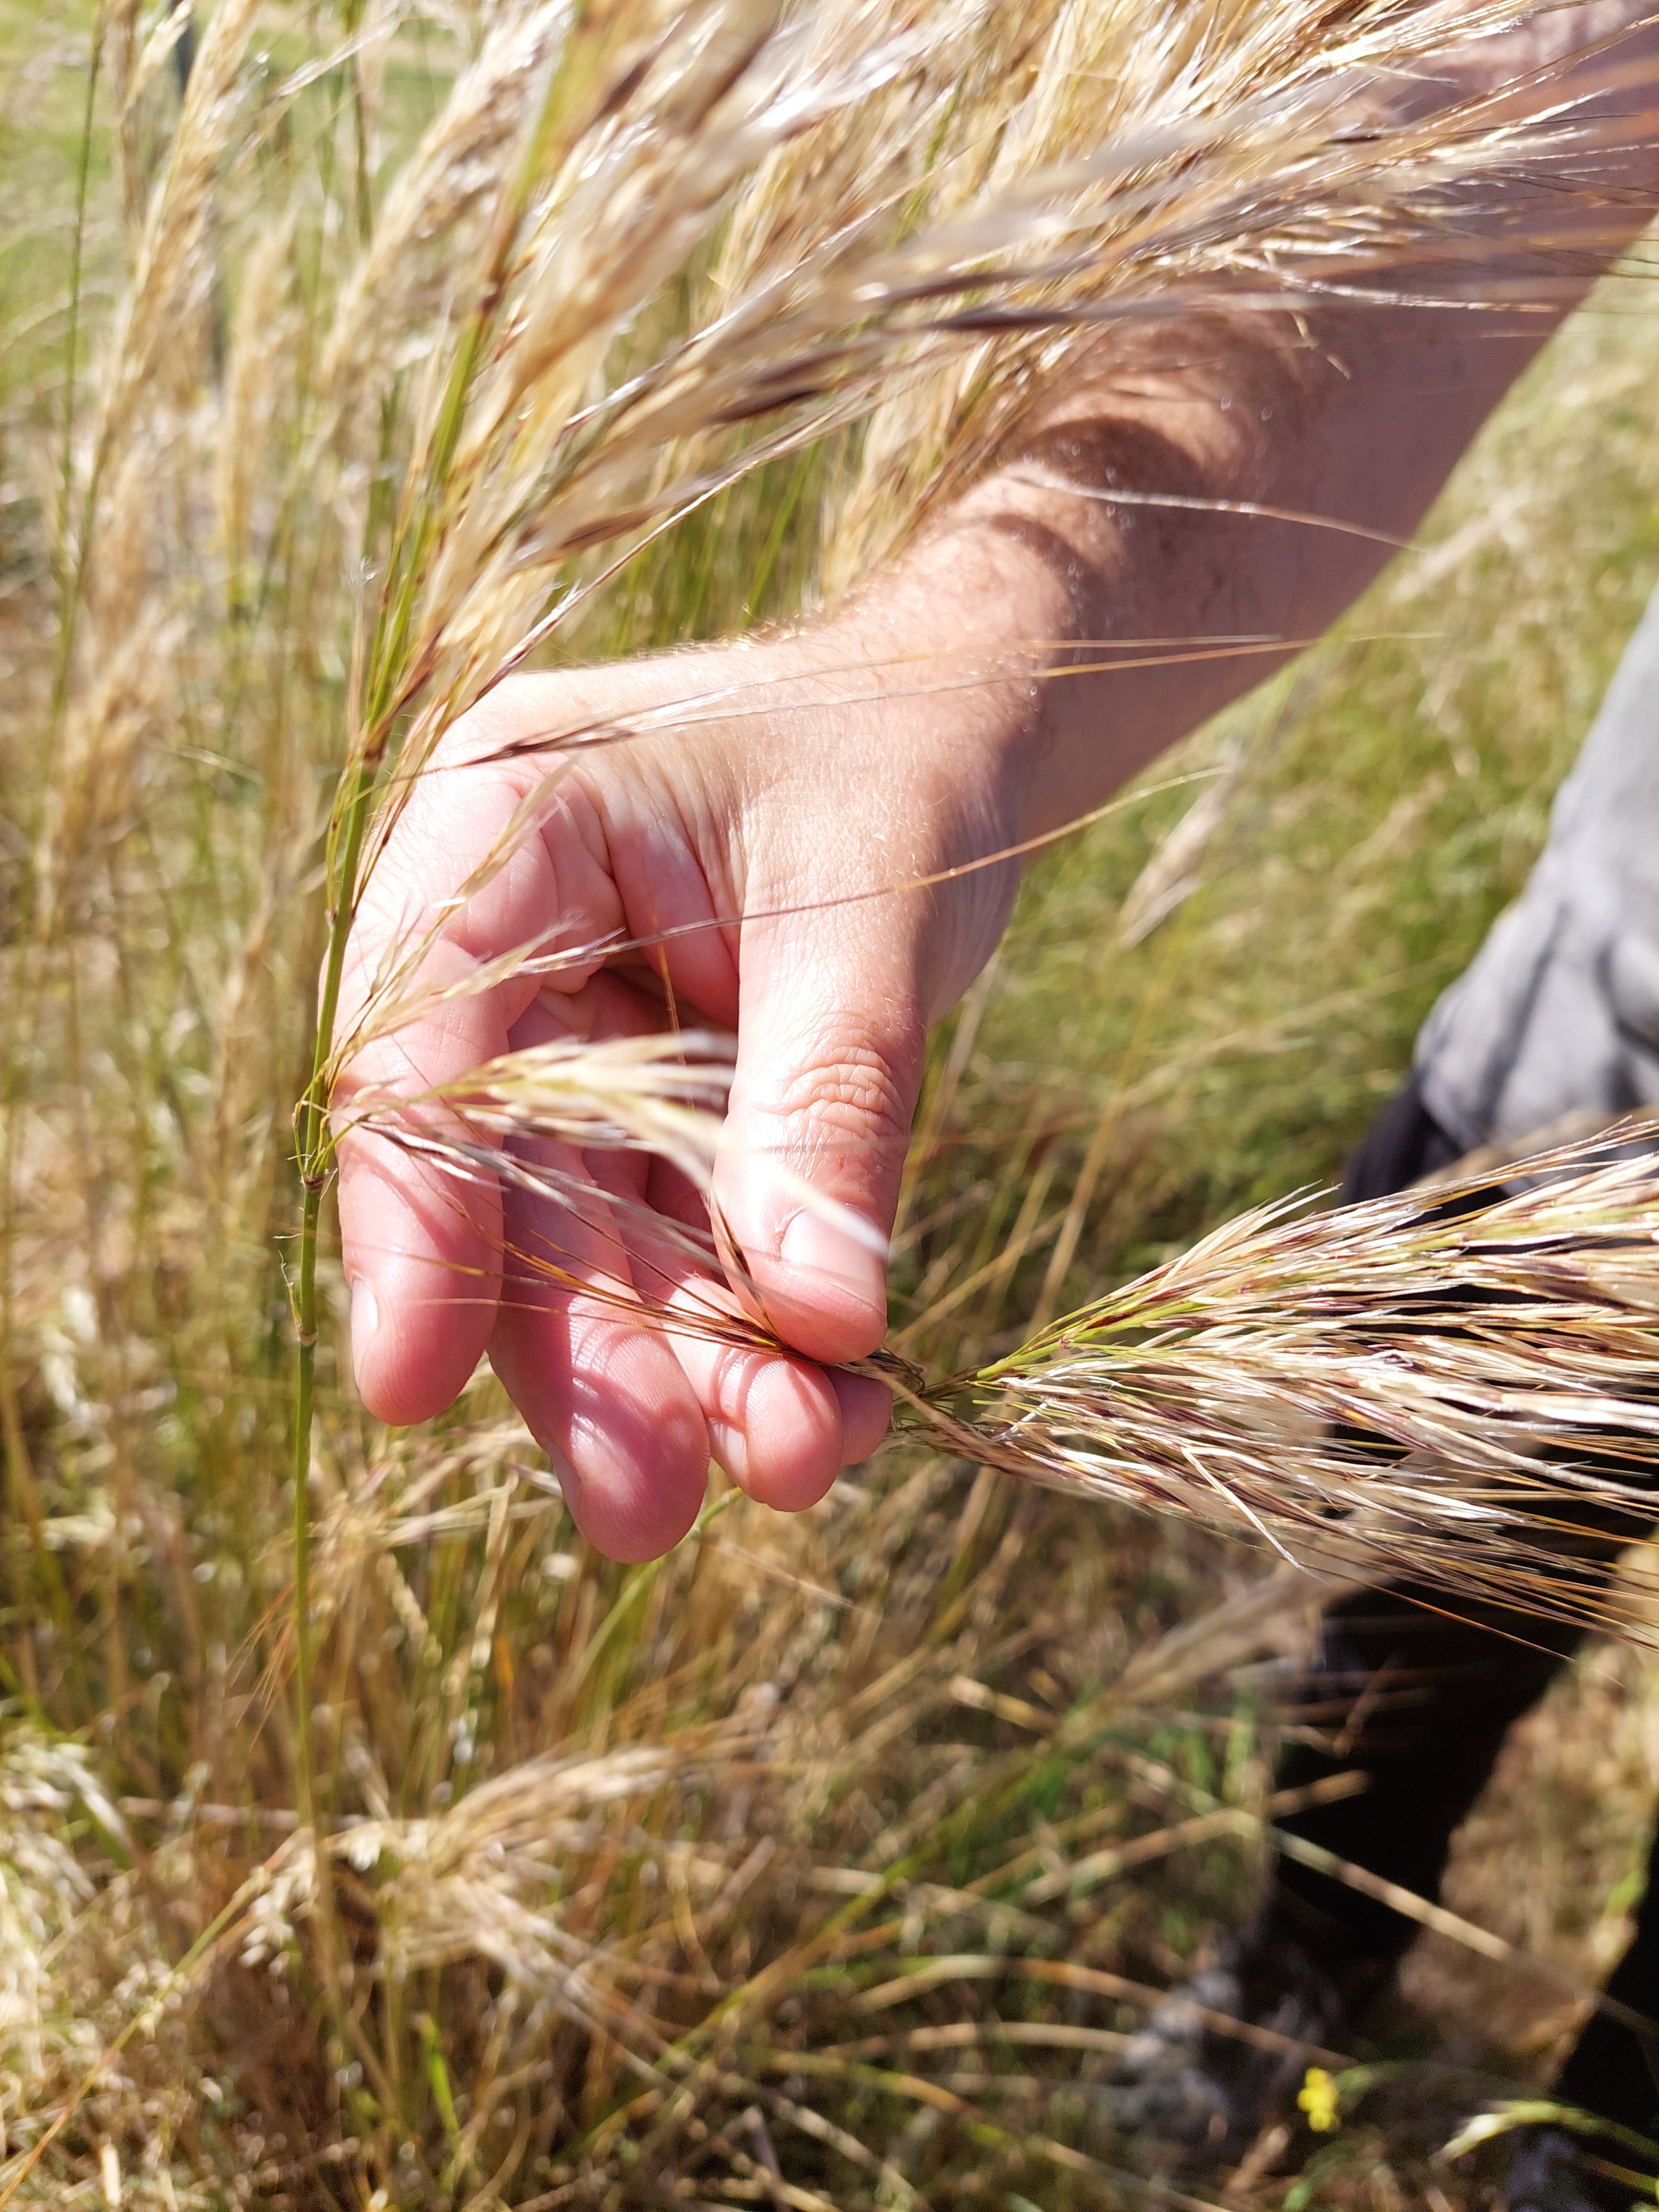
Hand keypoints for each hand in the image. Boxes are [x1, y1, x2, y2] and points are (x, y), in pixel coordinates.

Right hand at [334, 617, 1028, 1559]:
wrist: (971, 724)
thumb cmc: (904, 762)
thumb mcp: (874, 914)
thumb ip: (828, 1106)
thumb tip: (821, 1325)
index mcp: (505, 830)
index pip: (412, 1044)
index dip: (406, 1221)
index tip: (407, 1381)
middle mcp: (513, 952)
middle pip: (503, 1184)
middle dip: (584, 1348)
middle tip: (647, 1507)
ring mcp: (580, 1041)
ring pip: (592, 1242)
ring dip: (678, 1368)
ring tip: (787, 1465)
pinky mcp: (660, 1113)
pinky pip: (682, 1245)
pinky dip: (750, 1332)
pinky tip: (828, 1409)